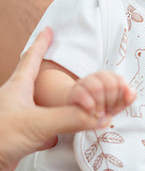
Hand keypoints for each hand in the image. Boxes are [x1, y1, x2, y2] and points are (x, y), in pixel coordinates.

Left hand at [0, 28, 125, 170]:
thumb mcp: (36, 124)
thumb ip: (69, 118)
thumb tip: (101, 116)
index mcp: (18, 88)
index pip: (31, 59)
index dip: (41, 43)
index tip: (48, 30)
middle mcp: (17, 101)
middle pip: (37, 82)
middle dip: (51, 75)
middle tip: (66, 67)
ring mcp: (17, 121)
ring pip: (42, 109)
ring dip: (57, 106)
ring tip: (71, 102)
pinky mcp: (19, 140)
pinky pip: (42, 131)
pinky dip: (53, 133)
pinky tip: (58, 139)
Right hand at [67, 71, 135, 121]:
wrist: (78, 111)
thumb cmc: (100, 107)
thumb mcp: (115, 105)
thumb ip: (126, 99)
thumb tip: (132, 92)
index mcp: (111, 77)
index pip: (120, 81)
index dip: (121, 96)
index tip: (116, 106)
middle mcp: (98, 76)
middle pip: (111, 84)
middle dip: (111, 101)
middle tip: (108, 111)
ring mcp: (85, 82)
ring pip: (97, 87)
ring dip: (100, 104)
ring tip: (99, 113)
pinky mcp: (74, 91)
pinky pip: (82, 93)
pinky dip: (89, 105)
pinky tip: (91, 111)